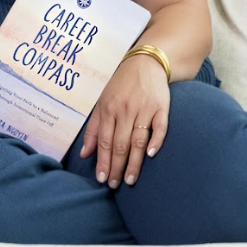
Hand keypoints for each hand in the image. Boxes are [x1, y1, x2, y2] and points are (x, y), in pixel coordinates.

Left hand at [80, 54, 169, 188]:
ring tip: (129, 180)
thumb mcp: (102, 102)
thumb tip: (84, 153)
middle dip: (116, 167)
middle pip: (119, 144)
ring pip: (137, 140)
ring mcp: (144, 108)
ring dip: (133, 162)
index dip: (103, 161)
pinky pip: (160, 126)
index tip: (102, 179)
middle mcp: (125, 110)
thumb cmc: (121, 85)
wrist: (146, 62)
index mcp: (109, 109)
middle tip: (114, 185)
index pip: (104, 141)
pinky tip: (151, 155)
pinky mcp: (161, 107)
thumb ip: (94, 129)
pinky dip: (156, 141)